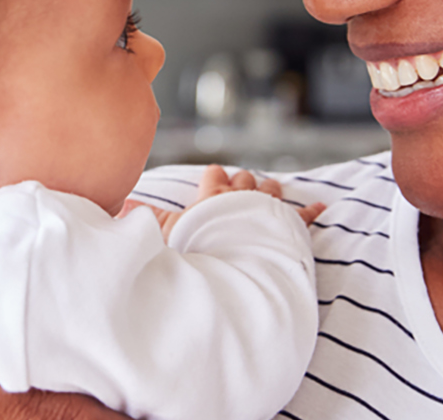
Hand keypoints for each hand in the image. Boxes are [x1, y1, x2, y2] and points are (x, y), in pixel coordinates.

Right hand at [120, 165, 326, 238]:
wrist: (234, 267)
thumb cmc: (198, 250)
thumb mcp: (166, 234)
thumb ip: (145, 217)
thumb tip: (121, 205)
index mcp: (213, 196)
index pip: (213, 175)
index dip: (212, 178)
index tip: (211, 184)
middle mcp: (242, 197)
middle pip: (244, 180)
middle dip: (241, 183)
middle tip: (239, 192)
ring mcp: (268, 210)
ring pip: (272, 190)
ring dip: (270, 192)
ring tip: (269, 193)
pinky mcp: (289, 227)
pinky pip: (304, 216)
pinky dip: (312, 211)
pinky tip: (321, 206)